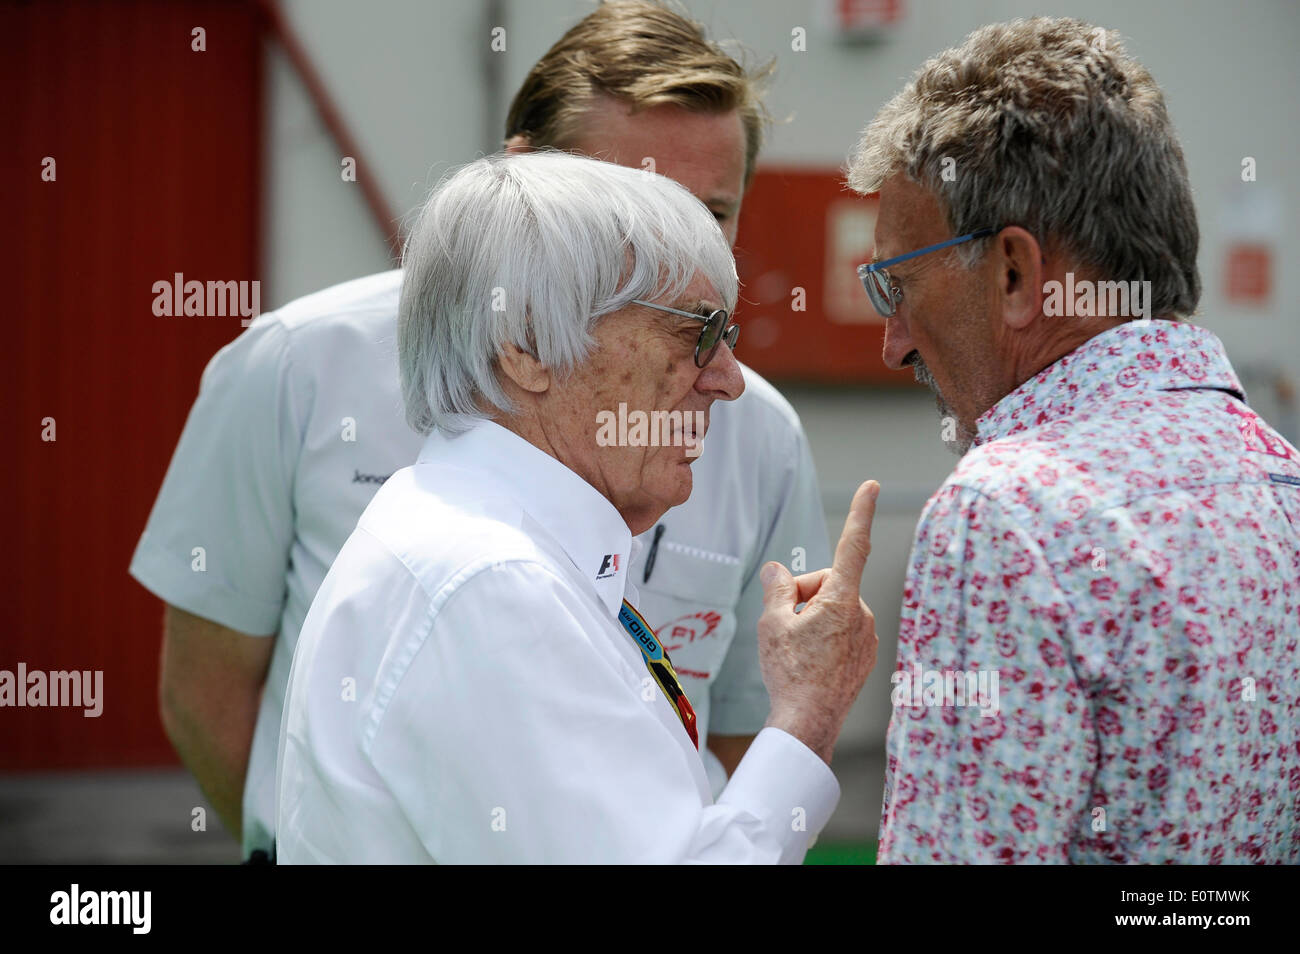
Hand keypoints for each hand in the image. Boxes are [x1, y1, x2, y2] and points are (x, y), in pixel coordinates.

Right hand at [757, 480, 879, 764]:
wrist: (809, 723)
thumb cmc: (790, 673)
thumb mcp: (773, 622)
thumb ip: (777, 587)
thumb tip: (778, 571)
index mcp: (841, 599)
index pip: (852, 545)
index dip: (860, 513)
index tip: (871, 487)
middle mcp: (862, 613)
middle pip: (827, 583)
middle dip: (804, 595)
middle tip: (784, 625)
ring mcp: (867, 636)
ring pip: (833, 608)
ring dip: (813, 618)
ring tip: (796, 649)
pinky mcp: (865, 655)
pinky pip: (841, 630)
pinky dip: (824, 636)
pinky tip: (809, 661)